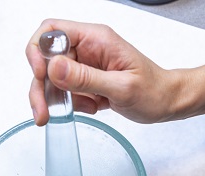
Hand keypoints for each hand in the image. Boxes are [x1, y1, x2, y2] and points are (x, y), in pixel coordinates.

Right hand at [26, 19, 177, 125]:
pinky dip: (72, 104)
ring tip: (67, 114)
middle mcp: (87, 49)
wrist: (165, 102)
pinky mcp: (86, 81)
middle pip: (46, 60)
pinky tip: (92, 108)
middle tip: (42, 111)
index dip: (39, 51)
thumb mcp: (121, 87)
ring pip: (52, 79)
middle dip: (40, 86)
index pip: (53, 31)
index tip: (40, 76)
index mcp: (96, 39)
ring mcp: (85, 65)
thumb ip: (86, 78)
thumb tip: (53, 67)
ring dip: (54, 99)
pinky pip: (66, 91)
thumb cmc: (153, 91)